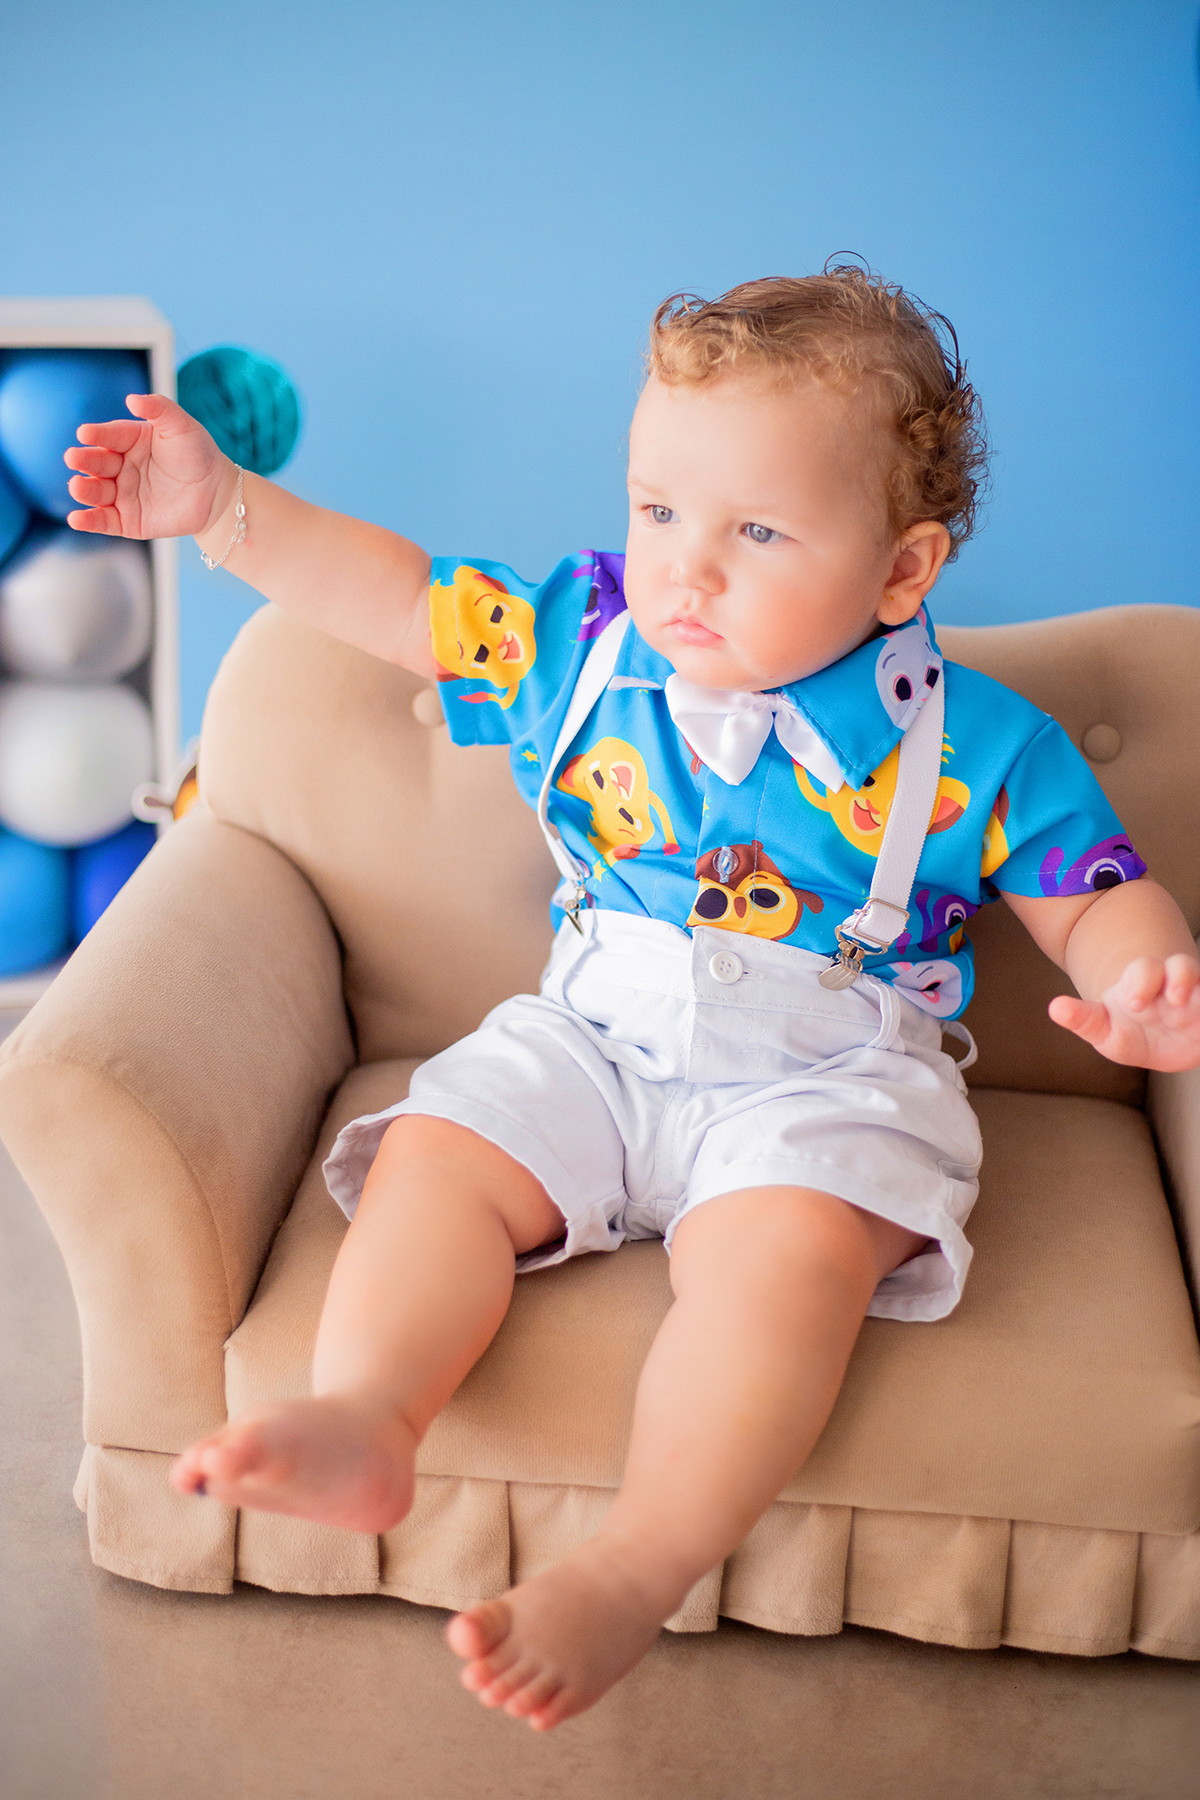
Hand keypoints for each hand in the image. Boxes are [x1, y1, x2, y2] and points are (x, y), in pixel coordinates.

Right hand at [64, 393, 233, 540]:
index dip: (97, 435)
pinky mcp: (127, 520)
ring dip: (84, 490)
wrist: (217, 493)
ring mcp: (122, 494)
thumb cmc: (198, 454)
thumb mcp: (182, 426)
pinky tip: (76, 519)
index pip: (109, 436)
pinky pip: (104, 521)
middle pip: (98, 463)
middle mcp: (120, 467)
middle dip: (84, 461)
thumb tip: (132, 399)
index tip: (85, 433)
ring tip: (77, 486)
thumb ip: (159, 409)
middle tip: (73, 458)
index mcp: (129, 441)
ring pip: (97, 492)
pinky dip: (89, 521)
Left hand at [1049, 954, 1199, 1070]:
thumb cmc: (1130, 1033)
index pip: (1144, 970)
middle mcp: (1175, 986)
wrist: (1163, 1045)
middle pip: (1181, 966)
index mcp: (1144, 985)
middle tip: (1167, 1000)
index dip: (1141, 980)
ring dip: (1196, 983)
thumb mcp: (1105, 1031)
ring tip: (1187, 1002)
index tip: (1133, 1003)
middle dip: (1177, 978)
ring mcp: (1197, 999)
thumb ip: (1084, 1019)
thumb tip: (1055, 1007)